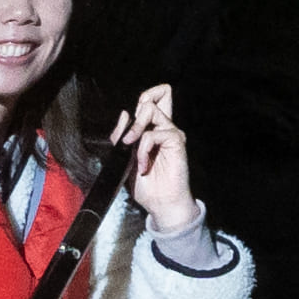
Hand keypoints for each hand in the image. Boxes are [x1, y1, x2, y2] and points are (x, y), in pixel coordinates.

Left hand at [116, 81, 197, 236]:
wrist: (160, 204)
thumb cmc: (146, 184)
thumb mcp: (125, 158)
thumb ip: (122, 136)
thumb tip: (125, 114)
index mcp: (154, 128)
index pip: (153, 98)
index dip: (143, 98)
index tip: (130, 120)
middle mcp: (164, 126)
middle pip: (158, 94)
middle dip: (136, 113)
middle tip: (129, 139)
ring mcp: (171, 133)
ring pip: (150, 109)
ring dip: (135, 131)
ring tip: (133, 153)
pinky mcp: (176, 142)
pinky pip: (153, 134)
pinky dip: (142, 150)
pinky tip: (143, 165)